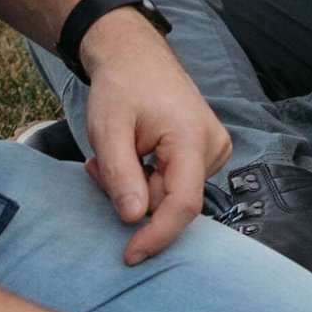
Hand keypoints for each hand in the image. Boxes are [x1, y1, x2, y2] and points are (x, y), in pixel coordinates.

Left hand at [76, 6, 231, 264]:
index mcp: (191, 137)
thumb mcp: (108, 129)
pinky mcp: (206, 153)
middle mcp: (213, 145)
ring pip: (170, 195)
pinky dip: (146, 178)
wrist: (135, 56)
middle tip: (98, 169)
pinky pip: (174, 184)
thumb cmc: (121, 86)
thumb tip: (135, 218)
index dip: (157, 235)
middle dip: (132, 197)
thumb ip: (120, 175)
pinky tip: (132, 154)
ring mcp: (213, 149)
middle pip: (172, 200)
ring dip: (136, 186)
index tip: (130, 255)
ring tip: (115, 153)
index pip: (183, 203)